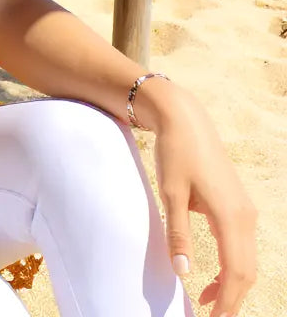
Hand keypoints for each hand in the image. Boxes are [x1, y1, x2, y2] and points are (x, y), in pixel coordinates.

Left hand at [152, 93, 256, 316]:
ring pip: (246, 260)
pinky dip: (231, 267)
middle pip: (246, 272)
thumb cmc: (175, 153)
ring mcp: (245, 211)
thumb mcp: (170, 192)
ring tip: (207, 303)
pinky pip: (241, 246)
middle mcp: (245, 216)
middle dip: (232, 300)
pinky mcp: (238, 206)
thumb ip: (177, 233)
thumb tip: (182, 272)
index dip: (227, 302)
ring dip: (231, 284)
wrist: (185, 119)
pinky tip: (213, 276)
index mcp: (231, 216)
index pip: (236, 273)